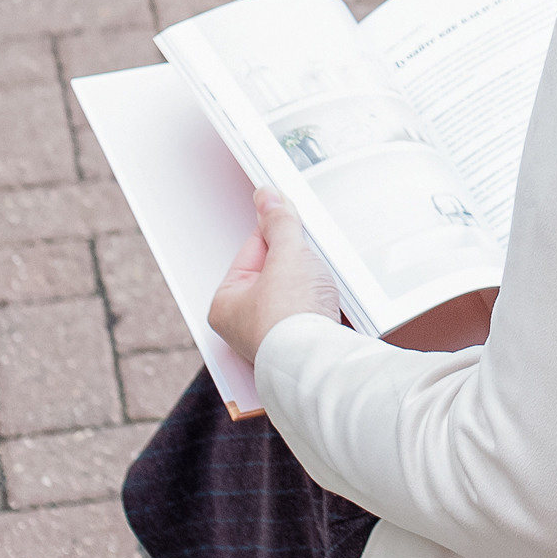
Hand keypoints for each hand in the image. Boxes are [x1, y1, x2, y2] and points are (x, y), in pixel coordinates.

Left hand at [208, 186, 348, 362]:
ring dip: (314, 285)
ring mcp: (273, 339)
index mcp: (225, 304)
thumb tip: (267, 196)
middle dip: (299, 263)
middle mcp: (244, 326)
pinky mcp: (300, 348)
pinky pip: (312, 315)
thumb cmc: (290, 319)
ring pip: (298, 294)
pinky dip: (324, 306)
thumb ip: (279, 222)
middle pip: (277, 273)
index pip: (253, 250)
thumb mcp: (286, 255)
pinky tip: (331, 304)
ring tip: (322, 286)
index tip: (293, 223)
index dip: (278, 235)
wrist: (322, 361)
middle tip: (310, 261)